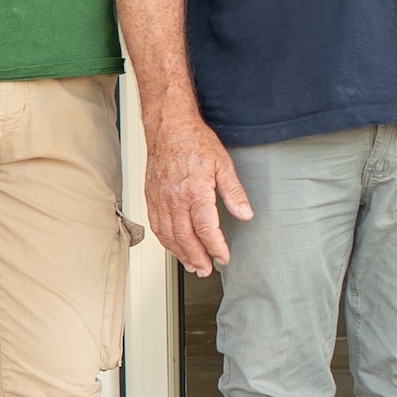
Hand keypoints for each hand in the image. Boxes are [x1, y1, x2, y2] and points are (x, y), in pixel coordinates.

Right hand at [145, 113, 251, 274]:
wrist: (168, 127)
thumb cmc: (194, 141)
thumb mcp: (223, 164)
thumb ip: (234, 192)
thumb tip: (245, 213)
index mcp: (195, 191)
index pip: (206, 229)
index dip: (216, 247)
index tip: (223, 257)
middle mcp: (174, 198)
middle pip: (185, 238)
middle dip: (198, 258)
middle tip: (207, 270)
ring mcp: (160, 199)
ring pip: (168, 236)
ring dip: (181, 254)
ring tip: (193, 265)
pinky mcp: (151, 198)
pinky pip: (156, 226)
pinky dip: (166, 242)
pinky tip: (174, 247)